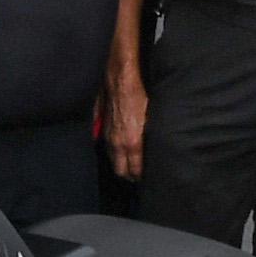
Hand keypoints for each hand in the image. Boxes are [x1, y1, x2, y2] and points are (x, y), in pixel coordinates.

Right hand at [100, 58, 151, 182]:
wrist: (121, 78)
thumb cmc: (140, 96)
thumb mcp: (152, 119)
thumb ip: (150, 139)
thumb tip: (153, 151)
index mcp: (132, 143)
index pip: (134, 170)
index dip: (141, 177)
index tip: (149, 178)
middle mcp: (118, 143)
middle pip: (121, 171)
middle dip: (130, 176)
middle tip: (140, 177)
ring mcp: (108, 136)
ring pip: (113, 160)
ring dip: (121, 165)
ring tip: (131, 166)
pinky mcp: (102, 127)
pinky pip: (107, 148)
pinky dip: (114, 153)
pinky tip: (121, 150)